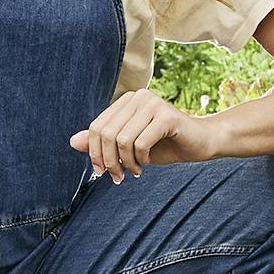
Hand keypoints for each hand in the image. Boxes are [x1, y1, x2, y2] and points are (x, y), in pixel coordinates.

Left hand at [70, 92, 224, 182]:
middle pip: (106, 133)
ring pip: (122, 140)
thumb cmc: (164, 145)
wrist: (201, 143)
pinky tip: (146, 164)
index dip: (94, 152)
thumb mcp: (129, 147)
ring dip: (126, 162)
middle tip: (118, 176)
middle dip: (109, 160)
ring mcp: (152, 104)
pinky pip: (141, 143)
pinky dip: (140, 159)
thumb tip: (73, 141)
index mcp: (126, 101)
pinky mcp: (167, 116)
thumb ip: (103, 142)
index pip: (97, 127)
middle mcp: (138, 97)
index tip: (102, 172)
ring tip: (134, 171)